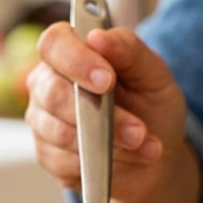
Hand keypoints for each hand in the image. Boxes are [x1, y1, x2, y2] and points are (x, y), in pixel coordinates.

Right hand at [25, 22, 188, 202]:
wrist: (157, 157)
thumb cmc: (151, 108)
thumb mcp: (153, 74)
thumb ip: (129, 50)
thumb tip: (98, 38)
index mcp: (71, 52)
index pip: (54, 43)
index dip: (76, 60)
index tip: (107, 80)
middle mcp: (49, 83)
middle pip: (51, 92)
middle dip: (99, 115)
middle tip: (137, 130)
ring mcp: (44, 121)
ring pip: (59, 132)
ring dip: (107, 144)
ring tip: (141, 145)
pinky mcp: (48, 156)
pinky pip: (64, 162)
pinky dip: (99, 164)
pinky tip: (123, 161)